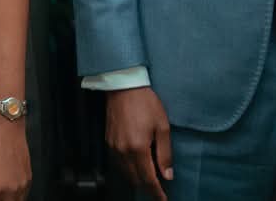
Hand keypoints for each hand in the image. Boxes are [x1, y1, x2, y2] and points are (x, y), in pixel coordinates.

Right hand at [105, 86, 173, 200]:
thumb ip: (165, 153)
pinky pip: (118, 163)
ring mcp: (114, 146)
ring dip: (138, 177)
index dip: (156, 192)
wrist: (124, 86)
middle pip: (136, 179)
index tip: (163, 199)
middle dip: (148, 186)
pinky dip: (128, 168)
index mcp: (138, 148)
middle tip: (159, 186)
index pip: (148, 178)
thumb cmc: (146, 103)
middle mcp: (123, 151)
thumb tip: (167, 174)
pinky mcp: (108, 141)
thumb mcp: (162, 127)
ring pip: (126, 172)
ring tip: (150, 175)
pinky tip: (137, 163)